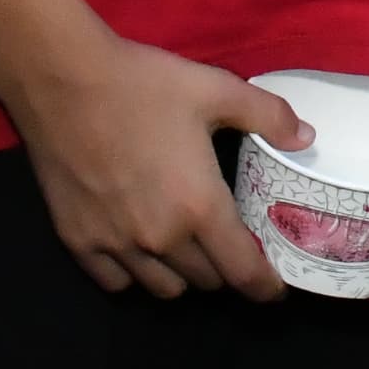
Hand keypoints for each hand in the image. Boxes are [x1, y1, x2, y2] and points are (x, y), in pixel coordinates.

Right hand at [9, 33, 303, 301]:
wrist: (62, 79)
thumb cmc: (144, 84)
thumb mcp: (216, 90)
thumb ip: (268, 117)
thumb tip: (306, 138)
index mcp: (200, 208)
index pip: (243, 274)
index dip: (265, 288)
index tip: (274, 289)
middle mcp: (160, 238)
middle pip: (206, 282)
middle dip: (225, 270)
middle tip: (228, 246)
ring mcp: (115, 244)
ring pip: (162, 288)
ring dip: (182, 275)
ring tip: (186, 249)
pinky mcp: (77, 241)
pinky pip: (116, 282)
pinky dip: (134, 274)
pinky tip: (139, 248)